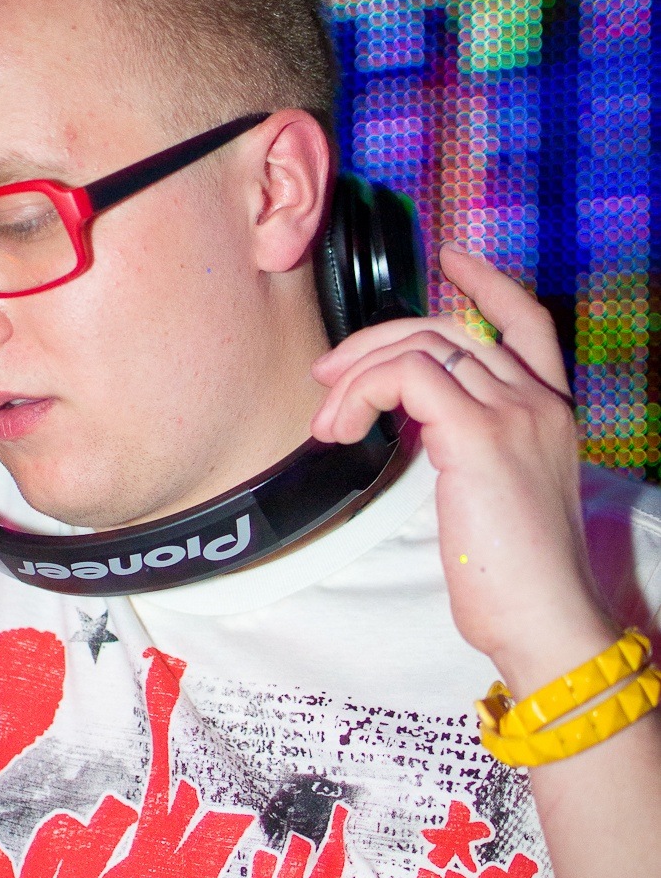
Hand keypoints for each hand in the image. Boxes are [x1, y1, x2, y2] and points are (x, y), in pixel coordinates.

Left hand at [310, 243, 616, 695]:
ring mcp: (514, 412)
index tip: (450, 257)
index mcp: (549, 412)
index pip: (525, 321)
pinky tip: (345, 428)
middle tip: (328, 377)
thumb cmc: (515, 579)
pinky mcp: (480, 435)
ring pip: (421, 346)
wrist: (545, 620)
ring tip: (329, 423)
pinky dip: (363, 391)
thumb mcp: (495, 497)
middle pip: (449, 329)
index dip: (488, 283)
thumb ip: (468, 447)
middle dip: (376, 342)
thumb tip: (418, 424)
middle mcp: (538, 401)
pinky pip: (407, 376)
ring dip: (358, 376)